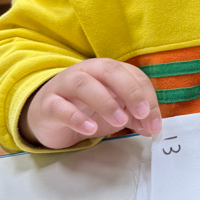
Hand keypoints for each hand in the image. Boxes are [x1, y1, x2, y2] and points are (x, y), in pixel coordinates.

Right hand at [20, 58, 162, 149]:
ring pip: (84, 85)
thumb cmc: (84, 108)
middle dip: (130, 90)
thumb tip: (152, 127)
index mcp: (107, 69)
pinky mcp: (48, 105)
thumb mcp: (115, 110)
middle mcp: (87, 72)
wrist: (46, 116)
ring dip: (106, 102)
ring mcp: (65, 86)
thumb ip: (134, 116)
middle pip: (110, 70)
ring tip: (120, 121)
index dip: (146, 96)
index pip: (132, 75)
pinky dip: (76, 118)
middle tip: (142, 114)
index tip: (154, 121)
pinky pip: (60, 107)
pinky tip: (90, 129)